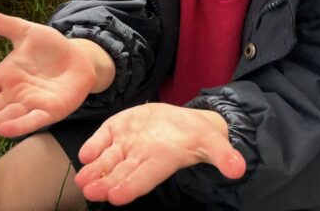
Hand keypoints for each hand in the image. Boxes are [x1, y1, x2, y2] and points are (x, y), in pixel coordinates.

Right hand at [0, 5, 103, 140]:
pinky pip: (33, 119)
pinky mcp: (51, 111)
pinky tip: (4, 131)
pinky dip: (19, 126)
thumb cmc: (50, 47)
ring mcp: (31, 103)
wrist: (80, 57)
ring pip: (6, 116)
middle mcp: (14, 93)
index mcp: (5, 75)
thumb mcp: (22, 30)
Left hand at [74, 103, 245, 205]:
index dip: (132, 186)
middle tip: (91, 193)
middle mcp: (141, 155)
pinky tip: (84, 154)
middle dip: (106, 184)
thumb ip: (222, 155)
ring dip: (94, 170)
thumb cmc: (197, 135)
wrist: (182, 121)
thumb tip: (238, 168)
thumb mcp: (213, 142)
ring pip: (108, 160)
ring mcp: (127, 142)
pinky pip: (103, 138)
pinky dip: (93, 146)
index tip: (116, 197)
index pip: (145, 177)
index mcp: (162, 160)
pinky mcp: (118, 129)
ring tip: (81, 181)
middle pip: (121, 173)